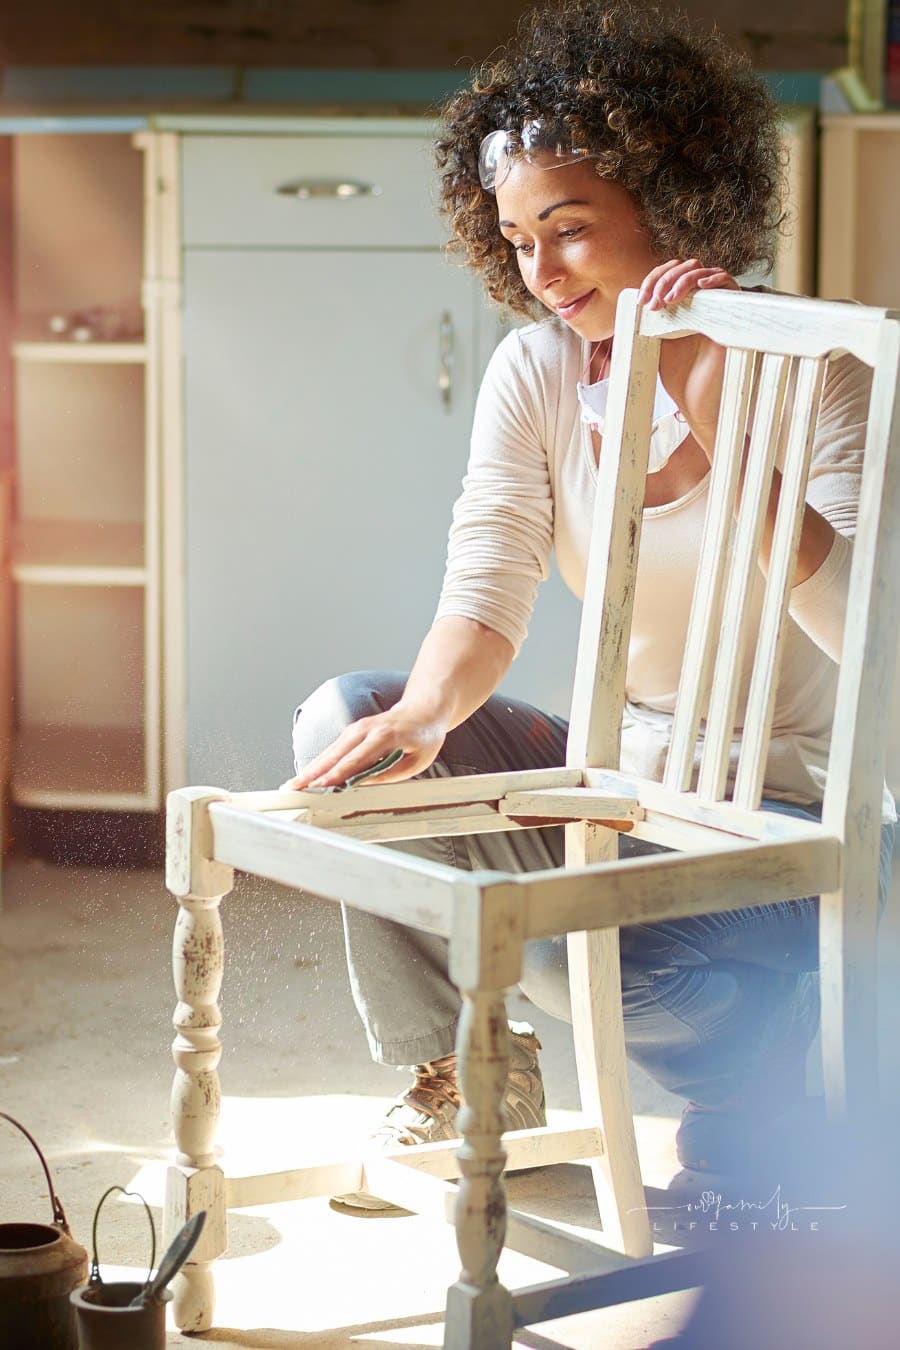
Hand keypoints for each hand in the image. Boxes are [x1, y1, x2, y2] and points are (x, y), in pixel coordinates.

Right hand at [280, 704, 446, 790]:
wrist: (423, 710)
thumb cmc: (423, 737)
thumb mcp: (416, 761)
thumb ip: (389, 773)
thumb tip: (362, 785)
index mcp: (384, 737)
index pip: (354, 761)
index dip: (335, 776)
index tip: (319, 788)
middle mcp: (366, 729)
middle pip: (334, 755)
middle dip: (312, 773)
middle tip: (294, 788)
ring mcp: (357, 728)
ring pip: (329, 752)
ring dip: (310, 769)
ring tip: (293, 785)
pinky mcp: (353, 731)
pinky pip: (334, 750)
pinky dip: (319, 763)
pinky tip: (308, 776)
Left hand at [637, 259, 739, 454]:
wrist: (697, 403)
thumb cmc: (681, 378)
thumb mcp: (657, 341)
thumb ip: (651, 319)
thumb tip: (635, 297)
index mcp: (684, 308)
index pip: (672, 276)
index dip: (655, 279)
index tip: (640, 299)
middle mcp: (703, 305)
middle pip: (688, 269)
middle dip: (665, 279)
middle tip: (651, 302)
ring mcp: (718, 310)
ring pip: (706, 273)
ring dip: (684, 280)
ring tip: (668, 299)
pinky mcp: (733, 318)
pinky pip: (731, 286)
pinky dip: (716, 280)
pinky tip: (700, 287)